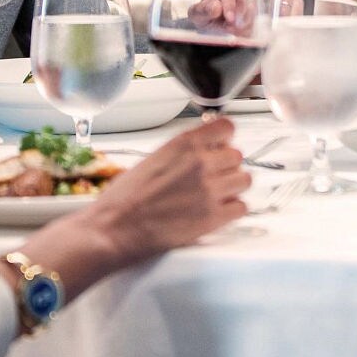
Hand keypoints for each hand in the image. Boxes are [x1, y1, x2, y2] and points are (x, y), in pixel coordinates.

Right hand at [22, 119, 250, 295]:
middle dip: (226, 166)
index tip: (221, 146)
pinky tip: (216, 212)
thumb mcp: (154, 159)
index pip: (227, 127)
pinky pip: (241, 207)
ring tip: (215, 195)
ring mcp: (210, 190)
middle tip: (212, 177)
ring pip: (244, 180)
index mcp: (184, 144)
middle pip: (237, 156)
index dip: (225, 138)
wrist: (112, 229)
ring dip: (232, 187)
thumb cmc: (124, 198)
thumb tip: (203, 149)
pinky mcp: (213, 218)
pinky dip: (232, 210)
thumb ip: (184, 152)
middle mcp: (201, 163)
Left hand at [190, 0, 278, 31]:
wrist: (227, 23)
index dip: (230, 0)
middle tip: (242, 28)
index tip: (230, 18)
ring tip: (264, 26)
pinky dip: (290, 8)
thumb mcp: (200, 16)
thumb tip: (216, 7)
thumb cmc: (214, 15)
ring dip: (271, 6)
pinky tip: (282, 22)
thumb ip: (203, 11)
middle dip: (248, 8)